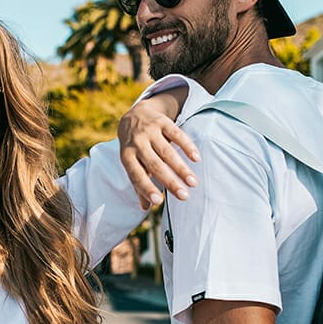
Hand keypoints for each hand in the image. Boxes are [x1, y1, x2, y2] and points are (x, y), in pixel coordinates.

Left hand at [118, 88, 200, 210]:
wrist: (134, 115)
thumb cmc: (134, 147)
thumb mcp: (132, 163)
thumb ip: (139, 183)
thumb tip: (145, 208)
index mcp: (126, 156)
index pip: (136, 175)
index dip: (147, 188)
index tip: (159, 202)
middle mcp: (136, 143)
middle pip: (155, 165)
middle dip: (170, 182)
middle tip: (184, 196)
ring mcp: (149, 131)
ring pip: (167, 152)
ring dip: (181, 168)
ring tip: (193, 182)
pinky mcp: (161, 121)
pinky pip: (176, 134)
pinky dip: (187, 146)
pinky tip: (196, 159)